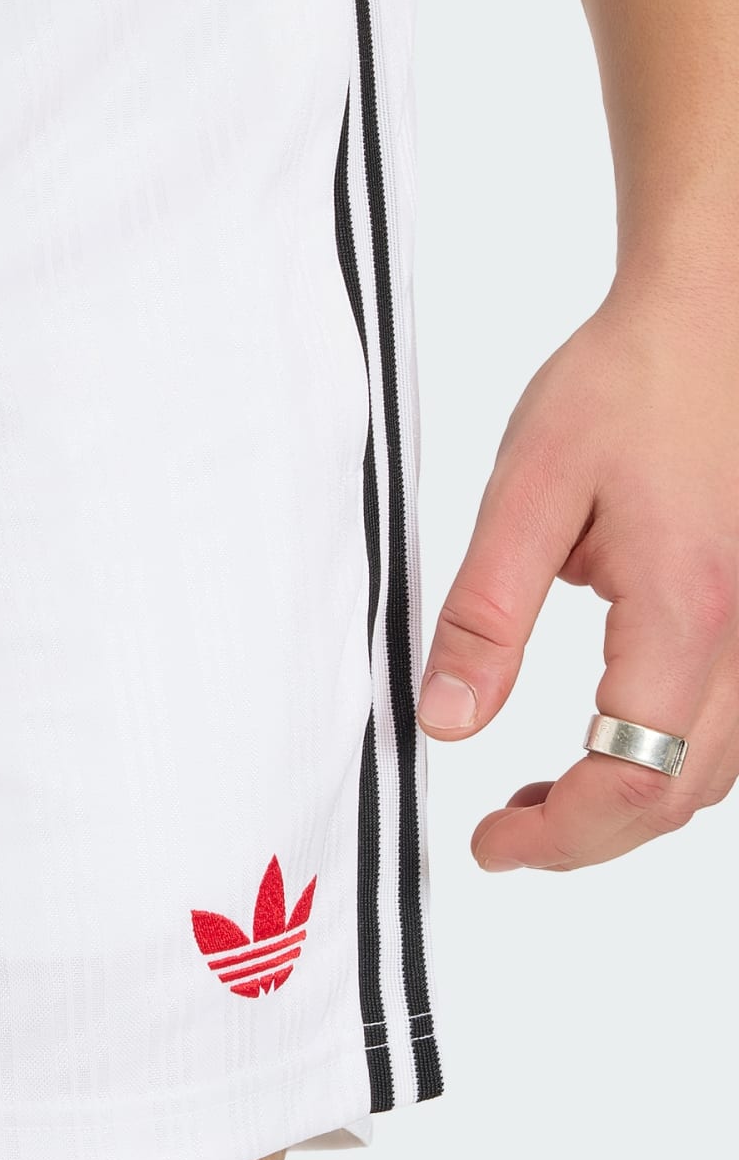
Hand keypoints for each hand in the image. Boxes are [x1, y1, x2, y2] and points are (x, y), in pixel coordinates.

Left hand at [417, 268, 738, 869]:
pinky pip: (733, 722)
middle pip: (683, 792)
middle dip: (589, 835)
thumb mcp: (528, 491)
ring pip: (718, 768)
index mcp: (687, 611)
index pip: (636, 777)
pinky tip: (605, 737)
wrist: (716, 314)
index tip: (487, 845)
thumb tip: (449, 721)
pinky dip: (669, 756)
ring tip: (537, 800)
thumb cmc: (628, 384)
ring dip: (632, 801)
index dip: (561, 836)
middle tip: (499, 835)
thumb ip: (485, 614)